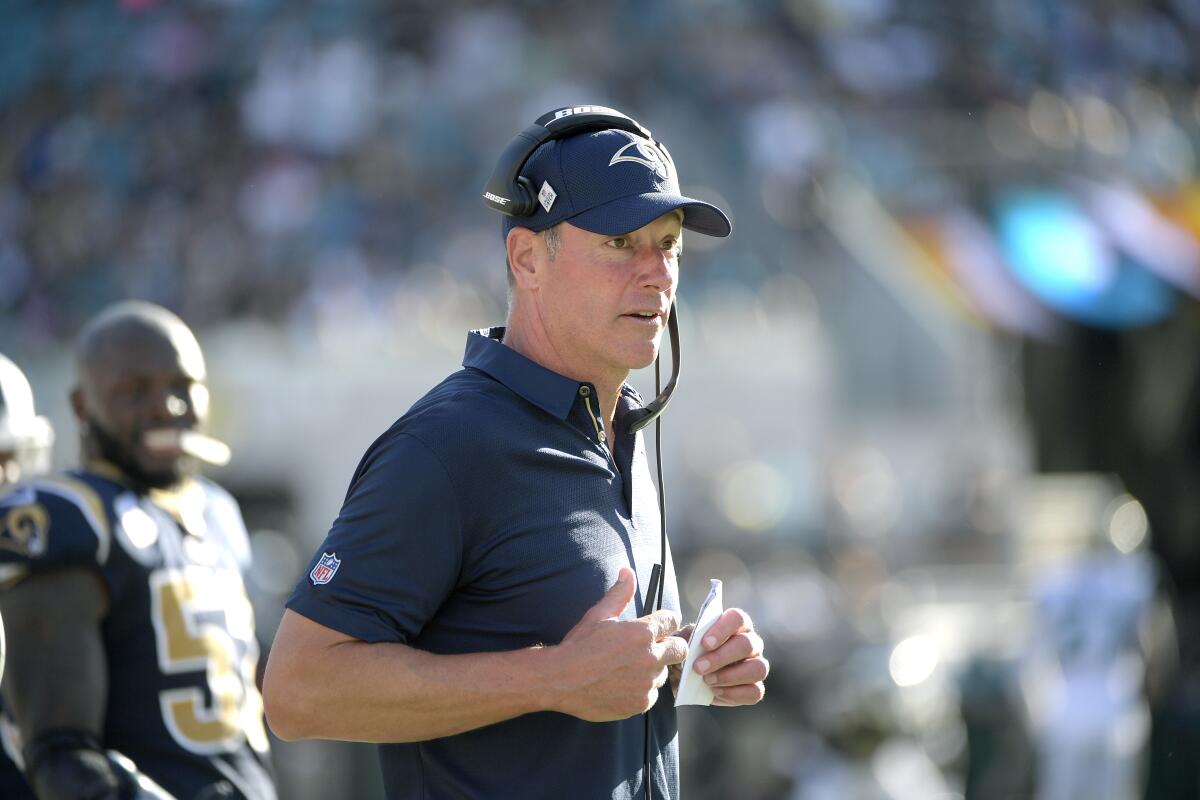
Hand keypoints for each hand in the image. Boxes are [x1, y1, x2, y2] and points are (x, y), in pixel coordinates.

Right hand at [549, 567, 688, 721]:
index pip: (672, 621)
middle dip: (670, 646)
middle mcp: (650, 658)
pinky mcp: (640, 703)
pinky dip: (641, 689)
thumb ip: (619, 594)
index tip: (659, 626)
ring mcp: (646, 683)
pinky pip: (651, 694)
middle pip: (680, 649)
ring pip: (663, 673)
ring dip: (653, 669)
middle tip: (651, 648)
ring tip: (628, 668)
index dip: (665, 622)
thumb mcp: (599, 615)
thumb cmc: (578, 646)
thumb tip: (628, 572)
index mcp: (642, 633)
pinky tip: (622, 684)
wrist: (559, 680)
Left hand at [688, 608, 767, 706]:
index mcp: (736, 624)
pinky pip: (755, 692)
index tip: (705, 643)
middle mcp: (751, 642)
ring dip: (730, 676)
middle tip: (698, 667)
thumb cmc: (690, 652)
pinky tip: (716, 691)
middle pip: (746, 644)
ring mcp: (757, 665)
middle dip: (721, 657)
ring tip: (708, 681)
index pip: (738, 618)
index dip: (723, 630)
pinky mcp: (755, 688)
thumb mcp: (685, 642)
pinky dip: (734, 693)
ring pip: (757, 668)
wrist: (686, 677)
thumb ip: (690, 639)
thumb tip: (694, 646)